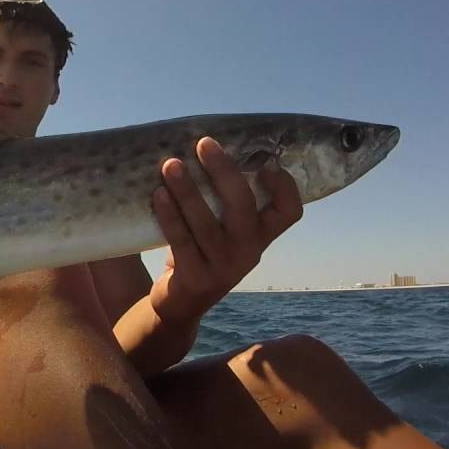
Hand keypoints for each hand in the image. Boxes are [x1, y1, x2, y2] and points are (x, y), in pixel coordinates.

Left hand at [149, 137, 301, 323]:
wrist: (180, 304)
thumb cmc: (202, 250)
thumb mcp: (223, 228)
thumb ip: (225, 198)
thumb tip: (209, 145)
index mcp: (260, 236)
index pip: (290, 212)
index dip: (285, 185)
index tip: (266, 160)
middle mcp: (248, 252)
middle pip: (244, 207)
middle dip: (224, 172)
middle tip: (204, 144)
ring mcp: (223, 268)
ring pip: (207, 224)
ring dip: (188, 190)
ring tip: (170, 164)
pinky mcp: (195, 279)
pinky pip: (182, 242)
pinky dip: (170, 216)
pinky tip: (158, 194)